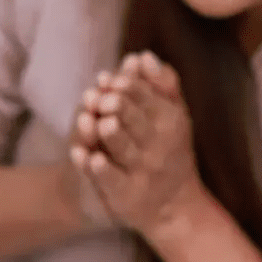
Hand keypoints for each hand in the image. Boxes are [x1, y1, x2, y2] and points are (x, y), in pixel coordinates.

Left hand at [70, 52, 206, 233]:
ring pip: (123, 150)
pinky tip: (87, 156)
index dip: (129, 88)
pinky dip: (99, 169)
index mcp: (169, 122)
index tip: (113, 79)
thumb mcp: (174, 115)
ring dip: (111, 135)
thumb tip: (142, 56)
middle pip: (135, 122)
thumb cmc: (170, 149)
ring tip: (98, 122)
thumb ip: (162, 84)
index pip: (147, 99)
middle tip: (104, 98)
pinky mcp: (126, 196)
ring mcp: (142, 173)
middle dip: (119, 108)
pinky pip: (111, 180)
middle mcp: (158, 147)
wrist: (174, 206)